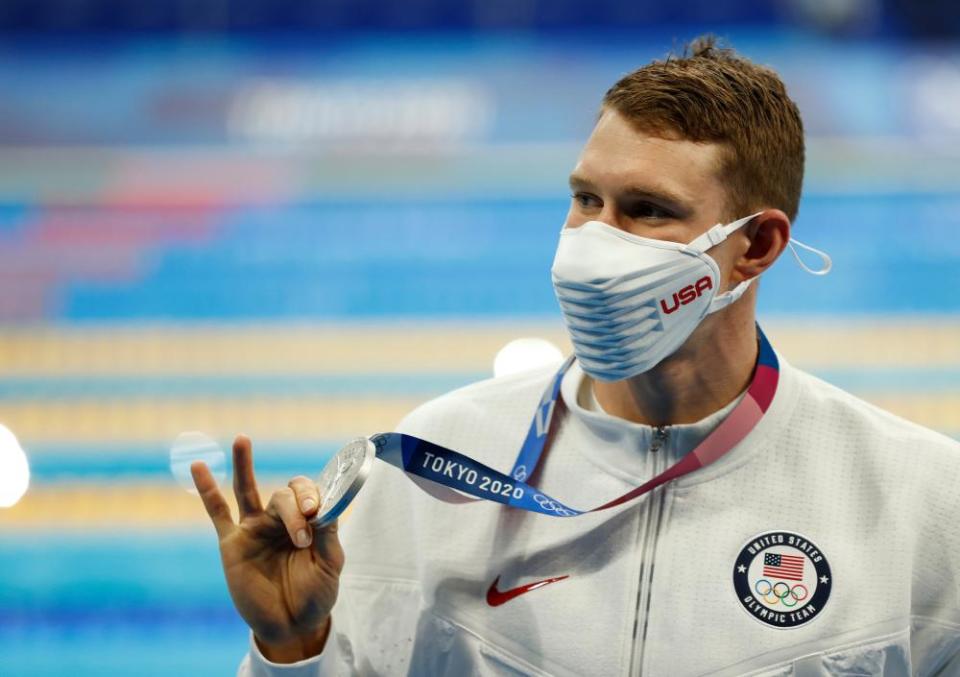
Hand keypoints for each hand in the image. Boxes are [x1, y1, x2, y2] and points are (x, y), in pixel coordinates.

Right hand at [191, 435, 344, 662]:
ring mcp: (254, 529)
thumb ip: (326, 535)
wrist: (292, 626)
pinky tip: (199, 466)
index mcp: (307, 520)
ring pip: (248, 490)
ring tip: (243, 439)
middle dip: (294, 509)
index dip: (312, 497)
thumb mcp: (330, 565)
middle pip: (283, 495)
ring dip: (244, 464)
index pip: (308, 493)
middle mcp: (280, 519)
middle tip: (302, 535)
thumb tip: (322, 507)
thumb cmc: (315, 595)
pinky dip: (207, 489)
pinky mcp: (232, 544)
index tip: (315, 513)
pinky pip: (217, 512)